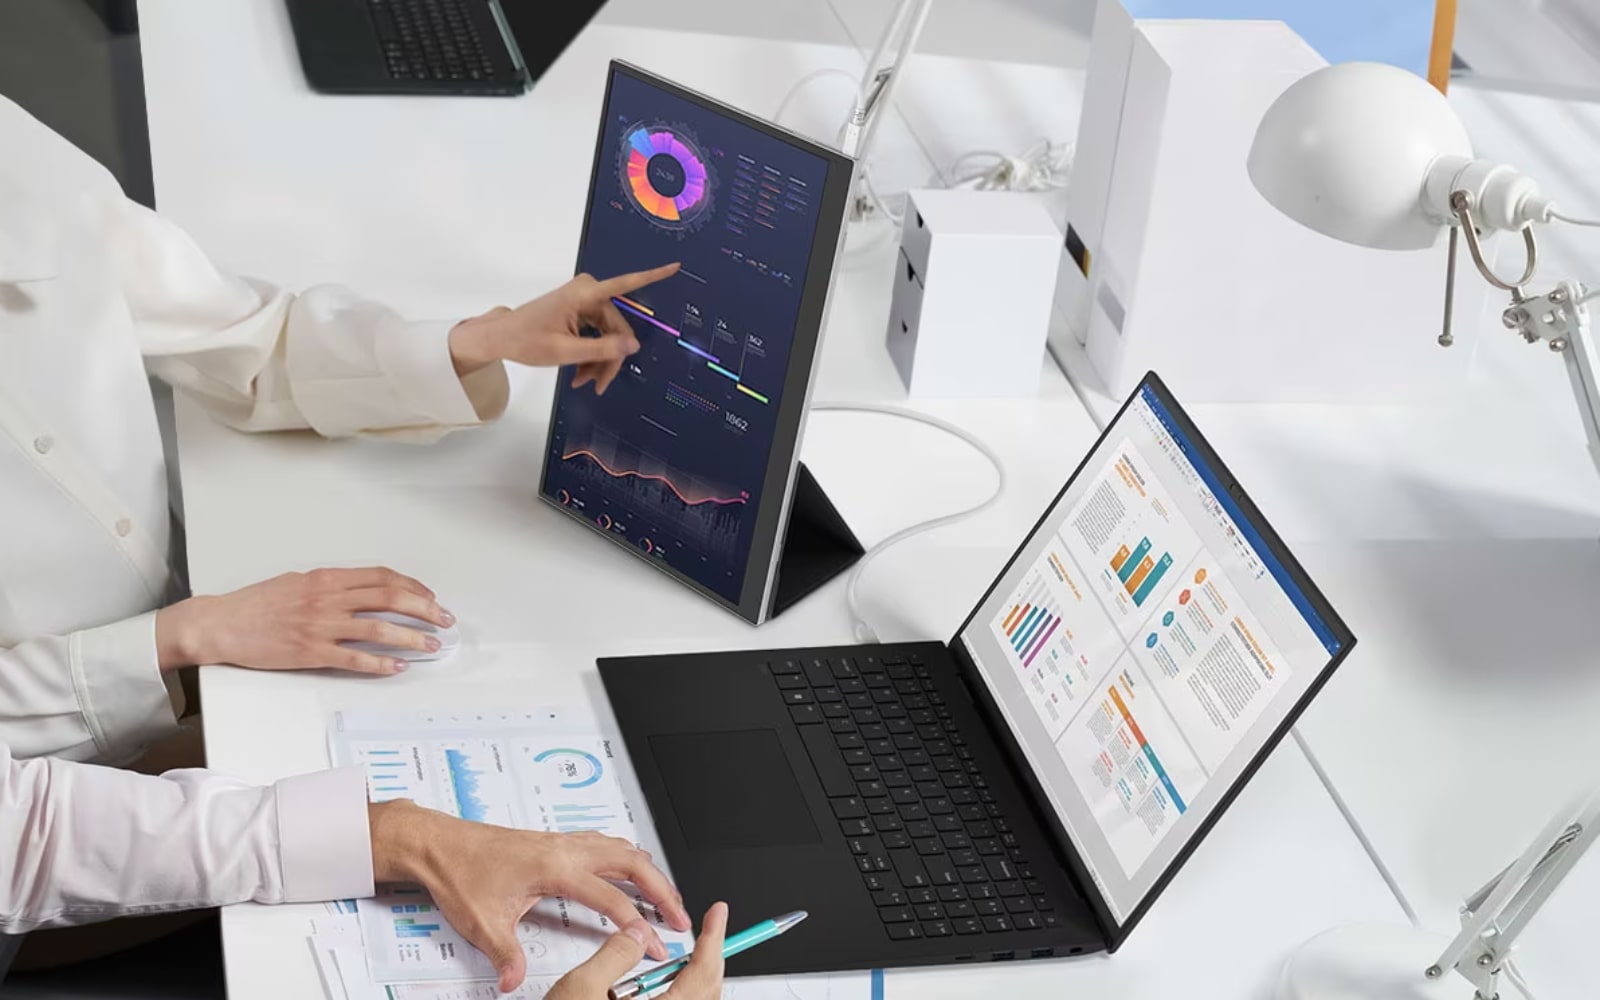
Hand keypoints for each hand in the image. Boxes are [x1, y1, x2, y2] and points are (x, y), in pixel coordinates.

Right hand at [154, 567, 449, 675]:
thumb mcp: (297, 582)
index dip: (412, 586)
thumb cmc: (256, 603)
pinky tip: (397, 667)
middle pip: (390, 599)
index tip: (430, 597)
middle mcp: (328, 598)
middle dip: (424, 609)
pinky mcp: (311, 653)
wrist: (221, 624)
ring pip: (379, 629)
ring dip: (411, 637)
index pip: (382, 577)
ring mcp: (321, 626)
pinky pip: (355, 659)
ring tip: (430, 645)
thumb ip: (330, 585)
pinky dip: (381, 663)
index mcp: (326, 578)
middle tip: (444, 620)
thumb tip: (361, 590)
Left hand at [370, 800, 694, 992]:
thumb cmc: (460, 871)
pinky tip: (629, 868)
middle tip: (680, 916)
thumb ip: (507, 955)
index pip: (611, 898)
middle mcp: (565, 849)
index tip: (654, 941)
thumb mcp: (483, 922)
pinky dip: (628, 856)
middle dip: (664, 890)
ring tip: (666, 895)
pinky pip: (605, 842)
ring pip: (623, 848)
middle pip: (633, 863)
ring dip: (650, 871)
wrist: (440, 842)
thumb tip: (516, 981)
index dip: (637, 923)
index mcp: (555, 868)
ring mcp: (563, 842)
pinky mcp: (556, 841)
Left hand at [448, 263, 680, 393]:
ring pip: (609, 335)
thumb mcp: (565, 352)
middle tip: (599, 385)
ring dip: (600, 360)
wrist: (502, 338)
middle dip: (610, 358)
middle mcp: (588, 292)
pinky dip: (593, 354)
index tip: (675, 266)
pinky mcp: (581, 310)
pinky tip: (583, 372)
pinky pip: (599, 334)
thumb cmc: (527, 341)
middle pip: (616, 328)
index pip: (625, 284)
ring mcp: (585, 300)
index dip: (652, 276)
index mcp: (584, 294)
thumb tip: (633, 346)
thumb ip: (601, 350)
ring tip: (585, 382)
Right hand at [548, 902, 727, 999]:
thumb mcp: (582, 987)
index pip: (702, 973)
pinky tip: (657, 991)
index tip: (718, 915)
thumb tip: (637, 933)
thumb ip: (616, 953)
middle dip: (709, 959)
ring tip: (681, 962)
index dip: (713, 938)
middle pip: (706, 993)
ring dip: (692, 982)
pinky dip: (677, 998)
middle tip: (706, 933)